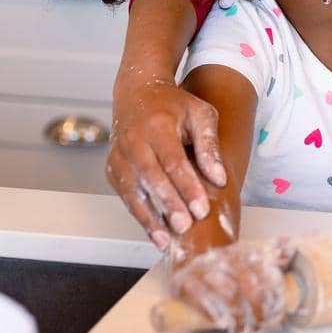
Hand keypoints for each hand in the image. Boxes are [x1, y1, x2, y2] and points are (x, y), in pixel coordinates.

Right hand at [107, 71, 226, 246]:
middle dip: (168, 204)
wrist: (137, 93)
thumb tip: (218, 178)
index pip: (173, 160)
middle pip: (151, 178)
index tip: (202, 208)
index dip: (187, 186)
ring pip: (133, 191)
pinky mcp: (113, 169)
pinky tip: (156, 233)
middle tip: (185, 226)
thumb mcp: (200, 114)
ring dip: (150, 217)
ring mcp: (119, 156)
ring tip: (168, 239)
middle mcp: (133, 141)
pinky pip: (126, 196)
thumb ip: (209, 145)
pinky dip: (140, 216)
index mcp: (157, 125)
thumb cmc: (174, 105)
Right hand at [168, 235, 298, 332]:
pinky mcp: (183, 281)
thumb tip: (290, 244)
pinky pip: (200, 296)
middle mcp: (225, 255)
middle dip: (258, 311)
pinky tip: (221, 323)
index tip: (275, 316)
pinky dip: (213, 311)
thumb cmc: (225, 276)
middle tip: (257, 329)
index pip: (268, 272)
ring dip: (238, 318)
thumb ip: (272, 253)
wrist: (186, 276)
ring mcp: (203, 267)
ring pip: (229, 292)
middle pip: (250, 284)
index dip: (275, 298)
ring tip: (240, 332)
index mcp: (244, 251)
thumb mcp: (249, 264)